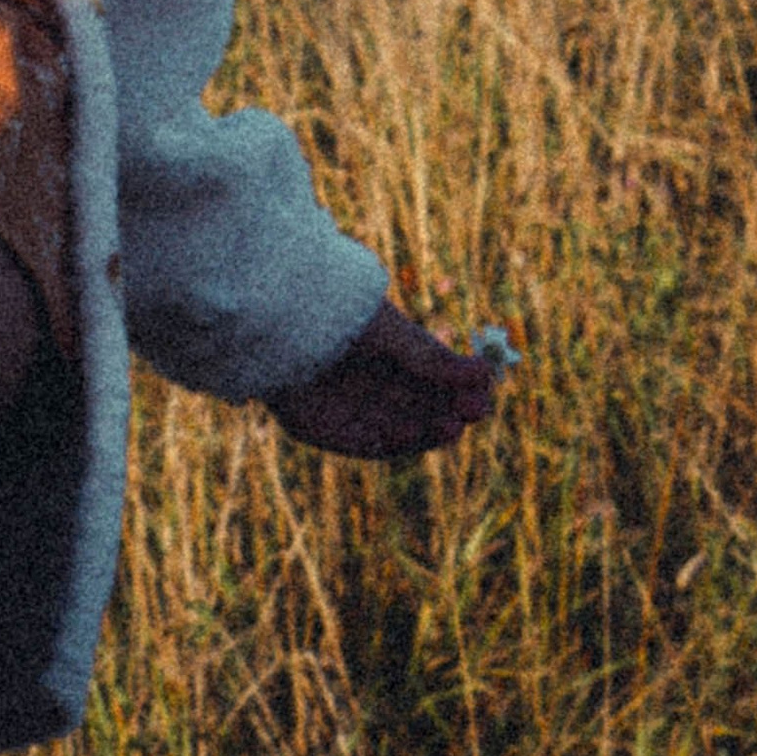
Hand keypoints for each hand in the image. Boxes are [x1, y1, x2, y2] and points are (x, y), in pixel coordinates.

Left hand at [268, 299, 499, 457]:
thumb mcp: (388, 333)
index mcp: (387, 353)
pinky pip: (366, 443)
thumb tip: (485, 373)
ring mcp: (347, 408)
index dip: (460, 391)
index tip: (482, 396)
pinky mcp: (323, 429)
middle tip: (473, 412)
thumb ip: (430, 357)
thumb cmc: (331, 313)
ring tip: (451, 425)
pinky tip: (408, 433)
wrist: (271, 319)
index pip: (434, 381)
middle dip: (450, 412)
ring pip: (399, 429)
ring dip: (427, 430)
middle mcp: (369, 383)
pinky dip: (390, 443)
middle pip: (421, 408)